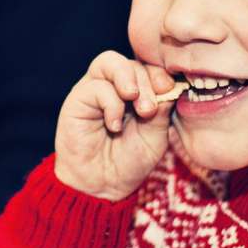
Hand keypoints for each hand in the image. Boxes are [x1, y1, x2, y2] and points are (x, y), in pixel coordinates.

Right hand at [54, 52, 176, 200]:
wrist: (102, 186)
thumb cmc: (129, 161)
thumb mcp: (155, 136)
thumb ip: (161, 111)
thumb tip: (170, 87)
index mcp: (137, 91)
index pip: (150, 67)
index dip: (161, 74)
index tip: (170, 91)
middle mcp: (115, 86)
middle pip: (132, 62)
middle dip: (146, 82)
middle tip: (149, 109)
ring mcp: (95, 90)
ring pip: (110, 62)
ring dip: (127, 79)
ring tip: (135, 102)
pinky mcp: (77, 100)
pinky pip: (96, 87)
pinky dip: (111, 103)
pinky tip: (114, 125)